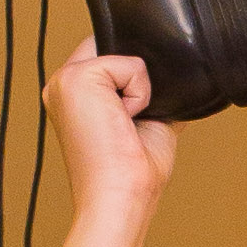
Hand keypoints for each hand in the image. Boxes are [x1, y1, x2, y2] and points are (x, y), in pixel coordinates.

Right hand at [48, 41, 178, 237]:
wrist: (121, 198)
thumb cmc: (132, 174)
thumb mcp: (151, 122)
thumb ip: (156, 95)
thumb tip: (185, 84)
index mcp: (73, 95)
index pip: (108, 55)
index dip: (131, 73)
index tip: (131, 114)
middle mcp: (61, 84)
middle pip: (116, 47)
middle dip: (136, 77)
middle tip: (127, 123)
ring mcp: (65, 79)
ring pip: (125, 55)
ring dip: (139, 91)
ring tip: (123, 124)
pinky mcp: (77, 78)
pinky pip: (132, 66)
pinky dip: (140, 95)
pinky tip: (123, 122)